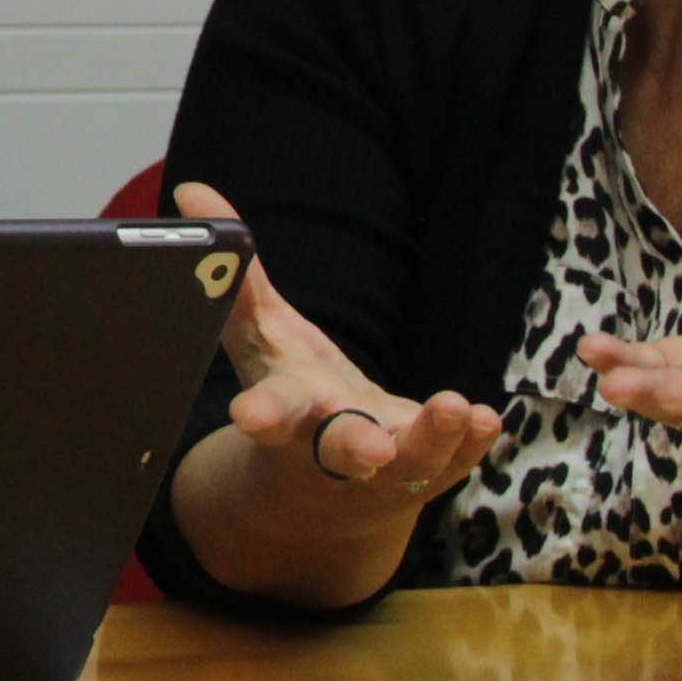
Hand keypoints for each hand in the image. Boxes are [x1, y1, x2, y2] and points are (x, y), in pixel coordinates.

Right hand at [181, 182, 500, 503]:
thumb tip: (193, 191)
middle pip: (340, 449)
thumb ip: (238, 272)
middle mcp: (331, 446)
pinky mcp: (429, 470)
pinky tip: (487, 419)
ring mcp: (386, 465)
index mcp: (287, 411)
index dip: (261, 414)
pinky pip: (455, 461)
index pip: (270, 412)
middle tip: (374, 449)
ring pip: (411, 461)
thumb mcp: (259, 335)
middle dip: (356, 446)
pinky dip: (472, 442)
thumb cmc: (291, 393)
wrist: (325, 489)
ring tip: (456, 406)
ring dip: (434, 437)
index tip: (250, 418)